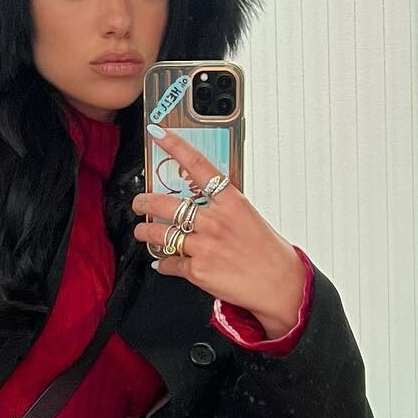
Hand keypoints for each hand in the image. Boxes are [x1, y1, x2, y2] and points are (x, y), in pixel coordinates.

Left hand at [131, 126, 302, 328]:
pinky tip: (163, 261)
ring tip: (142, 231)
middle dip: (144, 201)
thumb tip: (200, 196)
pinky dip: (163, 263)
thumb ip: (222, 205)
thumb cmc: (268, 251)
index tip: (159, 133)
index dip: (175, 146)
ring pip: (160, 234)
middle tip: (139, 201)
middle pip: (166, 203)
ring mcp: (203, 246)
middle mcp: (214, 222)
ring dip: (145, 231)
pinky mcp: (197, 271)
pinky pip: (169, 263)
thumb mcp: (248, 216)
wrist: (278, 284)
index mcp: (230, 202)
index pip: (198, 165)